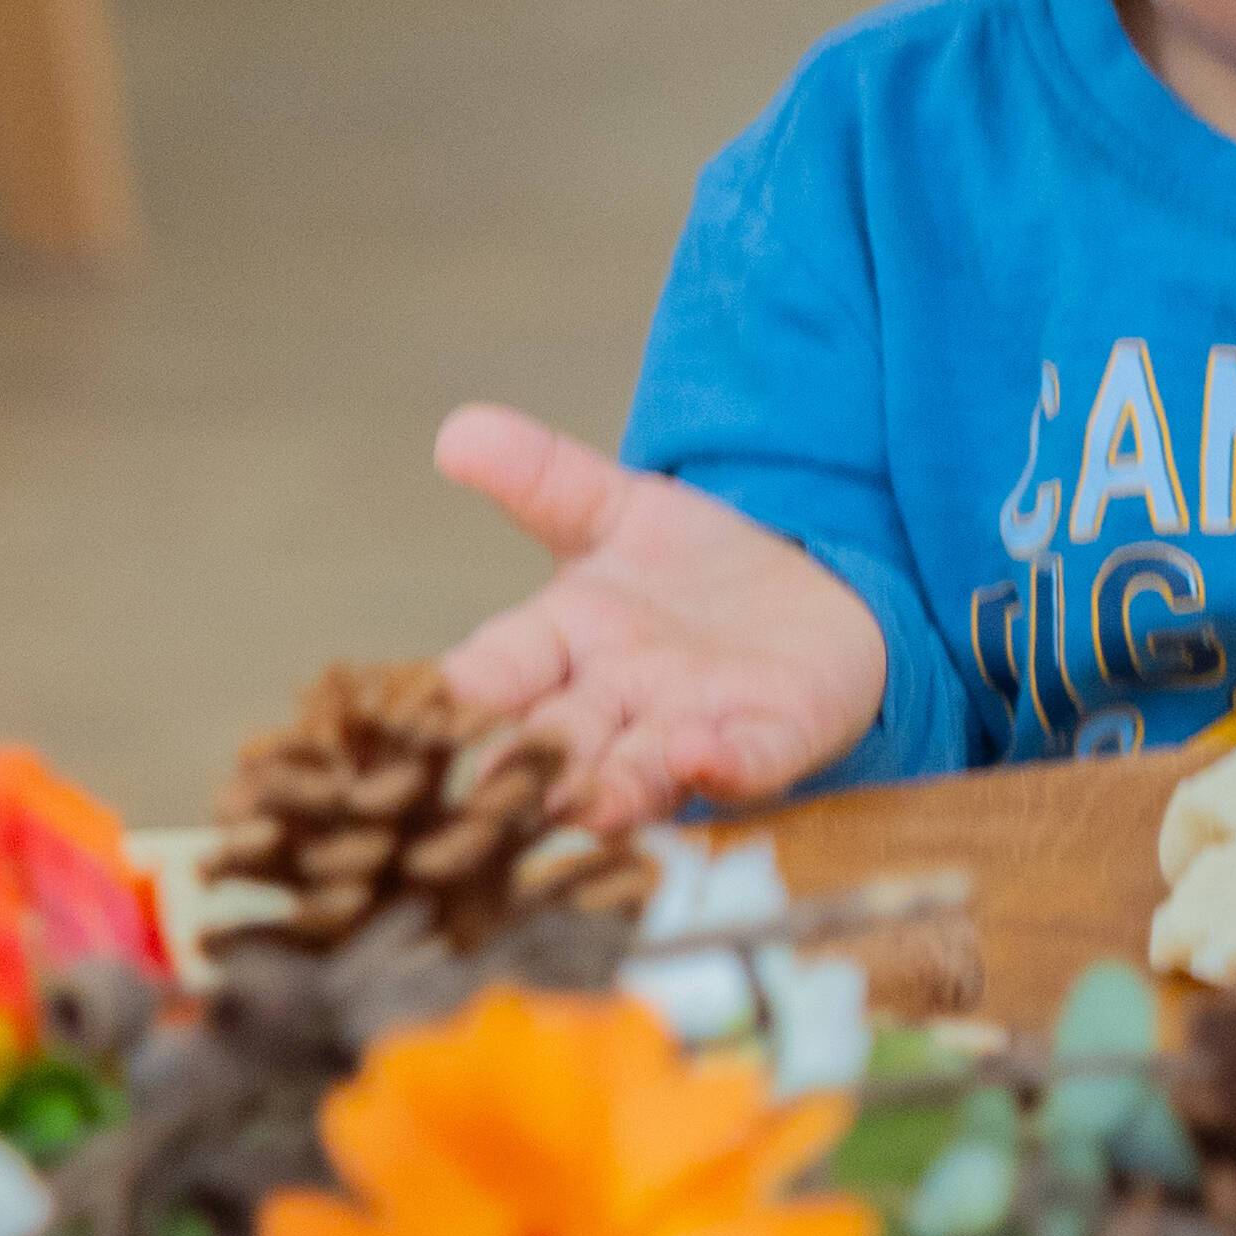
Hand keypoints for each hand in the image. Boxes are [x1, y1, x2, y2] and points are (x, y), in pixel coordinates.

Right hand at [435, 409, 889, 823]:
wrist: (810, 582)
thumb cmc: (688, 566)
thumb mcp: (614, 508)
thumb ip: (541, 476)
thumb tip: (456, 431)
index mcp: (562, 646)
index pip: (497, 672)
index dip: (464, 693)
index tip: (426, 709)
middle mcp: (617, 702)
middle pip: (558, 741)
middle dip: (525, 769)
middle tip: (487, 794)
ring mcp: (693, 727)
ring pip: (639, 773)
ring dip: (612, 792)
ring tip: (586, 804)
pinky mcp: (773, 735)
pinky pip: (750, 760)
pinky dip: (727, 766)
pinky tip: (706, 758)